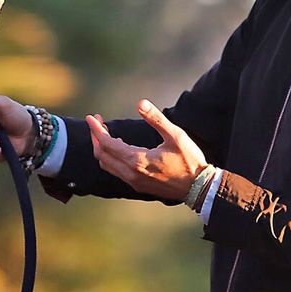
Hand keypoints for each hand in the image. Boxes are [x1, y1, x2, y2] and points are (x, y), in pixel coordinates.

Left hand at [88, 99, 207, 200]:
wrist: (199, 189)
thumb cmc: (190, 161)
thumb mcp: (176, 136)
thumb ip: (156, 119)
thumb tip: (140, 102)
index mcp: (137, 161)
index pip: (107, 144)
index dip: (96, 129)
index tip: (91, 117)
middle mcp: (131, 174)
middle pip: (102, 155)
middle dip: (96, 137)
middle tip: (98, 122)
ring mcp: (134, 182)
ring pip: (107, 165)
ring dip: (102, 149)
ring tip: (106, 132)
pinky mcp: (139, 186)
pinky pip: (116, 172)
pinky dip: (111, 158)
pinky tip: (120, 148)